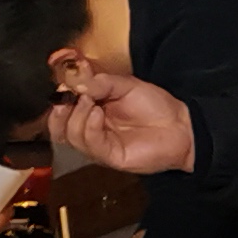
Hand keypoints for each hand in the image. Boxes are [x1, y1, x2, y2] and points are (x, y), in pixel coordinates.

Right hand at [46, 69, 196, 176]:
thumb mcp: (124, 85)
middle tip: (70, 94)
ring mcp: (97, 144)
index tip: (63, 81)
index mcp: (89, 111)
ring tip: (91, 101)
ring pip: (69, 135)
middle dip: (58, 109)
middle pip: (57, 127)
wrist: (180, 126)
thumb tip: (74, 80)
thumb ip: (99, 82)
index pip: (60, 108)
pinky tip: (97, 113)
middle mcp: (89, 129)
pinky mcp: (108, 156)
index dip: (57, 96)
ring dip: (76, 115)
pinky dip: (87, 126)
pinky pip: (88, 143)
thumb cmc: (155, 106)